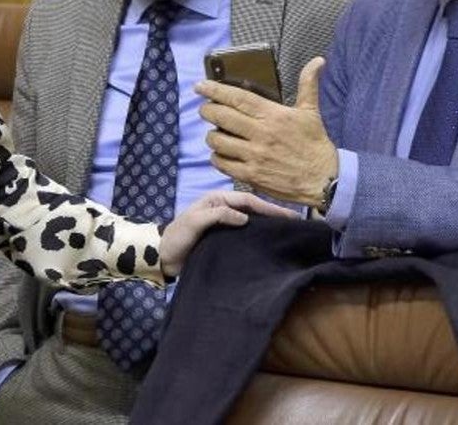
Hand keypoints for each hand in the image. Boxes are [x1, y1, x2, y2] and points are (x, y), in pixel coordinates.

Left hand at [159, 190, 297, 276]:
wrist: (163, 257)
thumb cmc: (177, 237)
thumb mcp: (194, 222)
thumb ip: (218, 215)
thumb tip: (245, 217)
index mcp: (216, 200)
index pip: (247, 200)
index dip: (268, 206)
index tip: (287, 214)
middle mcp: (223, 209)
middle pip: (252, 209)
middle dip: (272, 214)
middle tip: (294, 223)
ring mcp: (224, 225)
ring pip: (250, 222)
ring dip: (266, 226)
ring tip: (286, 233)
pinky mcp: (223, 240)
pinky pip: (244, 236)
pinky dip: (257, 237)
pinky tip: (268, 245)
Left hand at [197, 57, 337, 207]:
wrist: (323, 179)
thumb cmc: (315, 144)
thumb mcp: (311, 111)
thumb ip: (308, 84)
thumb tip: (318, 60)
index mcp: (273, 115)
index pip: (238, 98)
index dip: (215, 90)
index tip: (200, 86)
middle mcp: (261, 134)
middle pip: (222, 117)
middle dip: (207, 110)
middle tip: (204, 109)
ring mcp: (254, 156)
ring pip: (218, 141)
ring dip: (211, 135)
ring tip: (214, 133)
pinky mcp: (251, 175)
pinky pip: (223, 164)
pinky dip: (217, 157)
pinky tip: (220, 153)